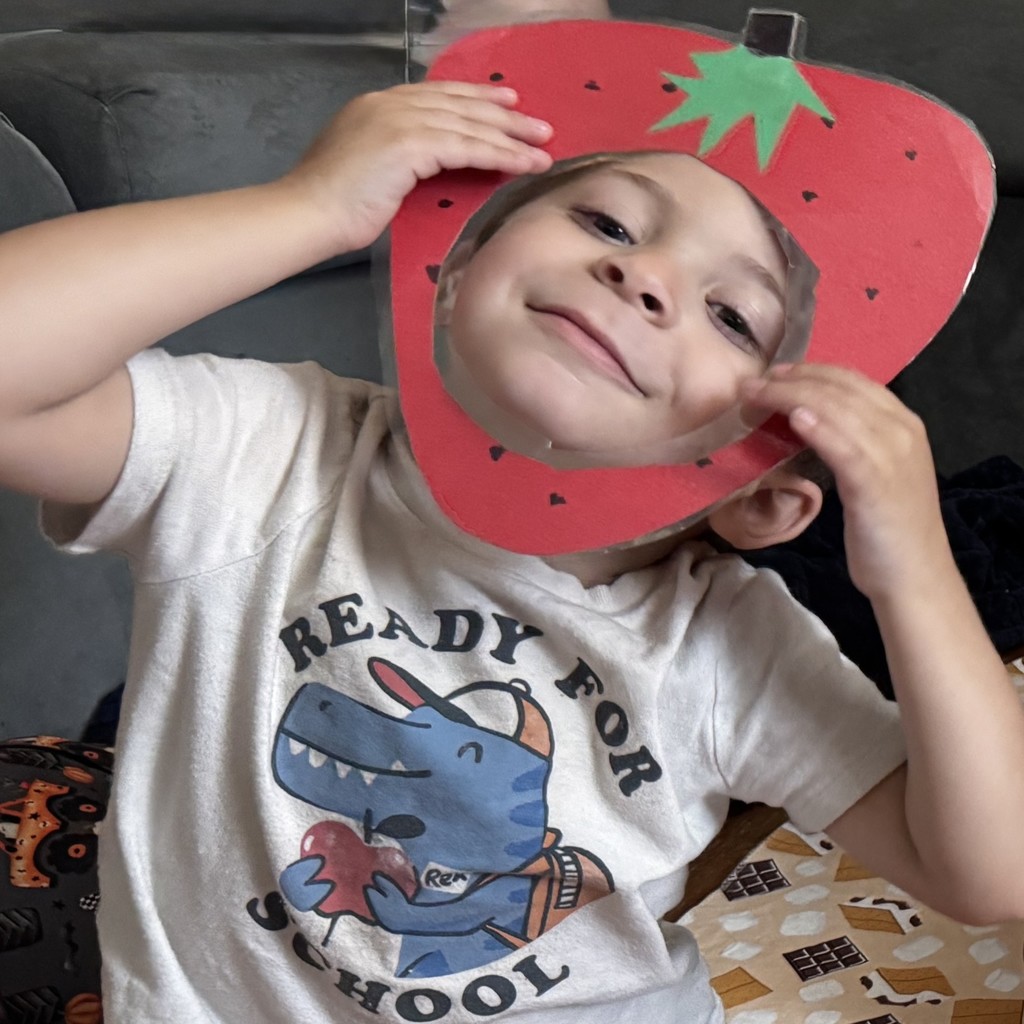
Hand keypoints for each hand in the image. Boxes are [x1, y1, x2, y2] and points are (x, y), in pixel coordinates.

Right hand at [280, 81, 552, 254]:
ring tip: (543, 145)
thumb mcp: (368, 171)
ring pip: (469, 125)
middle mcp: (389, 104)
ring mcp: (399, 120)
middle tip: (536, 123)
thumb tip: (422, 168)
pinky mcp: (410, 144)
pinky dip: (501, 155)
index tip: (503, 103)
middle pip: (458, 104)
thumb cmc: (332, 208)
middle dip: (502, 114)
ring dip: (511, 137)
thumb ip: (395, 159)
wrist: (307, 214)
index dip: (473, 98)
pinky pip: (468, 147)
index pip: (436, 96)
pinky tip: (525, 164)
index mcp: (376, 106)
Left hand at [740, 363, 952, 602]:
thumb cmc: (887, 529)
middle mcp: (902, 430)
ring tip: (756, 394)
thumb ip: (850, 442)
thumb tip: (806, 419)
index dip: (811, 371)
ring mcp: (892, 455)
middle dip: (793, 379)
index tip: (775, 373)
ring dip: (791, 396)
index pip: (853, 380)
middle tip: (754, 381)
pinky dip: (818, 428)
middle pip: (841, 388)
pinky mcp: (875, 483)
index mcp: (903, 423)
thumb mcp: (872, 473)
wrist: (915, 576)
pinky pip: (843, 446)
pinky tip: (793, 417)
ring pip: (837, 409)